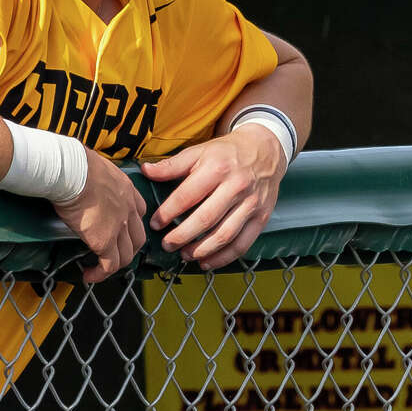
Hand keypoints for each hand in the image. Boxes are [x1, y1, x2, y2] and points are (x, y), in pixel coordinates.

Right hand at [54, 149, 146, 282]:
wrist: (71, 170)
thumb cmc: (75, 163)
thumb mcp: (95, 167)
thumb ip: (95, 178)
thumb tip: (79, 179)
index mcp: (127, 189)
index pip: (139, 211)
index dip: (131, 224)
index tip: (119, 230)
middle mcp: (128, 209)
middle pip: (138, 237)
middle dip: (128, 249)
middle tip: (113, 254)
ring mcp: (119, 226)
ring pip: (126, 254)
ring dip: (115, 265)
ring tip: (100, 269)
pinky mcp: (104, 241)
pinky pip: (108, 265)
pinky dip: (100, 274)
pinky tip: (89, 275)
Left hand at [141, 125, 285, 269]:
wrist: (265, 149)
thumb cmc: (228, 152)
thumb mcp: (199, 151)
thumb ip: (172, 165)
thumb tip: (146, 171)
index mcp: (217, 168)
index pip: (187, 196)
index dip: (168, 213)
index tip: (155, 223)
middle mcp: (236, 186)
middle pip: (205, 219)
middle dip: (182, 236)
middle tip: (167, 244)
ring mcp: (251, 203)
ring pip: (224, 235)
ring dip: (201, 250)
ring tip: (184, 254)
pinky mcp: (262, 217)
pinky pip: (242, 243)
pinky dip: (224, 258)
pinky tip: (207, 261)